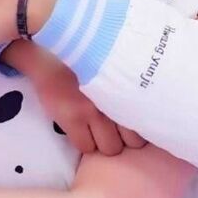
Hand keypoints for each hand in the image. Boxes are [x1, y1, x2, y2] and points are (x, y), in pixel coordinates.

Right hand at [1, 42, 146, 155]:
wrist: (50, 49)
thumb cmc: (85, 53)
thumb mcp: (114, 67)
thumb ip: (128, 84)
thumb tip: (147, 98)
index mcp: (128, 88)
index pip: (145, 122)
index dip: (138, 126)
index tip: (130, 121)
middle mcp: (116, 101)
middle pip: (133, 141)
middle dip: (125, 137)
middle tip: (114, 128)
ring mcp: (94, 111)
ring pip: (111, 148)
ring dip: (105, 142)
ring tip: (98, 132)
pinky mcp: (72, 118)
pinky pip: (86, 148)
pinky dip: (85, 143)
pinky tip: (81, 132)